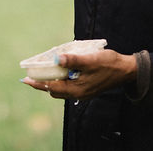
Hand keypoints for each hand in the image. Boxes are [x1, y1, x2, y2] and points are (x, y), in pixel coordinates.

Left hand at [21, 49, 136, 100]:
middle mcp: (79, 93)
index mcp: (78, 89)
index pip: (52, 87)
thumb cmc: (109, 63)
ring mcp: (83, 91)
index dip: (38, 83)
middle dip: (42, 83)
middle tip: (31, 75)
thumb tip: (56, 59)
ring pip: (61, 89)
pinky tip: (61, 70)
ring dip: (52, 81)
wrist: (126, 70)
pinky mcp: (87, 87)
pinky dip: (61, 80)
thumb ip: (73, 60)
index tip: (26, 79)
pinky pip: (69, 86)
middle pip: (54, 90)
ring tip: (44, 72)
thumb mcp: (90, 59)